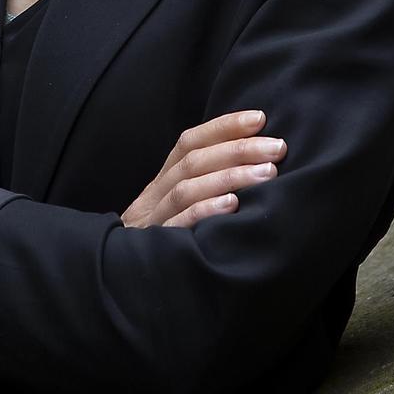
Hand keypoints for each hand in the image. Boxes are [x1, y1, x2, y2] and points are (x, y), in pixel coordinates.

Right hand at [119, 109, 286, 228]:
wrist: (116, 275)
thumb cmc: (164, 235)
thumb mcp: (177, 204)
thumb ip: (203, 182)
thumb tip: (253, 158)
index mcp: (163, 179)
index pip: (190, 142)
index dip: (224, 127)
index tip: (260, 119)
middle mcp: (156, 193)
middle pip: (193, 162)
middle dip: (238, 150)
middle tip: (277, 148)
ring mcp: (154, 218)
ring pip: (187, 189)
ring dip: (230, 176)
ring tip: (268, 173)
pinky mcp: (157, 244)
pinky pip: (179, 224)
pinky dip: (206, 210)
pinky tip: (233, 205)